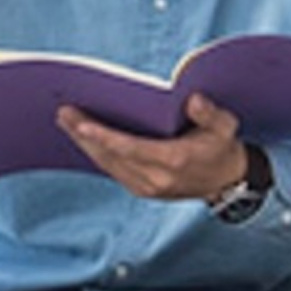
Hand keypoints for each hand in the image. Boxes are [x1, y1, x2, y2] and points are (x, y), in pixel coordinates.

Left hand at [56, 92, 247, 202]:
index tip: (82, 124)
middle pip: (112, 157)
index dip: (104, 137)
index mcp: (174, 160)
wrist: (226, 181)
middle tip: (63, 114)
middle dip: (85, 136)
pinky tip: (83, 138)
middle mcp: (156, 178)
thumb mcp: (225, 126)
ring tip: (66, 122)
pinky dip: (96, 154)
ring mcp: (147, 187)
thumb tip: (193, 100)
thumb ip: (209, 113)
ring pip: (108, 165)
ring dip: (85, 145)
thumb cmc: (222, 147)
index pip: (131, 148)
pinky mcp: (142, 189)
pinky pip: (113, 171)